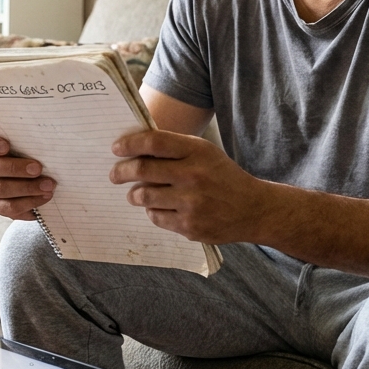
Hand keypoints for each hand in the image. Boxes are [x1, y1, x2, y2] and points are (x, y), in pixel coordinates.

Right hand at [0, 131, 55, 220]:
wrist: (40, 180)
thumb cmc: (34, 155)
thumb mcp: (31, 144)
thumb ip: (31, 139)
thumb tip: (49, 136)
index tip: (5, 145)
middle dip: (14, 168)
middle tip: (37, 168)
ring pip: (1, 189)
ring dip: (27, 187)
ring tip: (48, 185)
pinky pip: (11, 207)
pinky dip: (31, 201)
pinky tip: (45, 196)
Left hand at [109, 130, 269, 243]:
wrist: (254, 209)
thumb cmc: (223, 177)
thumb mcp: (205, 153)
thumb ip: (175, 149)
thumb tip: (134, 149)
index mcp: (197, 151)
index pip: (154, 142)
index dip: (130, 144)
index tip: (116, 148)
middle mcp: (194, 175)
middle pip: (142, 170)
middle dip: (121, 172)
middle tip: (114, 175)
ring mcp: (192, 203)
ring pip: (144, 196)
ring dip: (135, 195)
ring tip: (136, 194)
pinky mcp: (190, 226)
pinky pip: (156, 217)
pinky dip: (152, 212)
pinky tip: (159, 208)